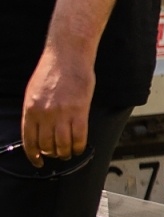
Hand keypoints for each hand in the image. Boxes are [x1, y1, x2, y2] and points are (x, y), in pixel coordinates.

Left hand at [21, 44, 95, 167]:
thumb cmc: (52, 70)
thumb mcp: (33, 92)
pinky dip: (79, 146)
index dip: (33, 155)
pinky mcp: (80, 110)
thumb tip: (38, 131)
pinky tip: (79, 147)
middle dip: (51, 154)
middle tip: (57, 155)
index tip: (38, 161)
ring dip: (65, 153)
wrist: (68, 55)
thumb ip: (34, 112)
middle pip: (46, 145)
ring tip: (68, 153)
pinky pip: (79, 136)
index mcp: (30, 110)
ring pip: (62, 144)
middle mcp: (44, 114)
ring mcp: (62, 113)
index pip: (29, 141)